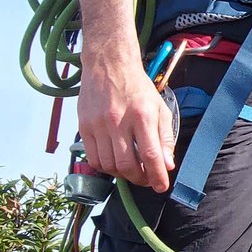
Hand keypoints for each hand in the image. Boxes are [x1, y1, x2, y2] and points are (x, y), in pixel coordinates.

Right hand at [77, 60, 175, 192]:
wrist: (109, 64)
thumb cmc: (138, 88)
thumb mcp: (160, 108)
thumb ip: (165, 138)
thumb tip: (167, 165)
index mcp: (142, 115)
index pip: (151, 155)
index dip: (157, 176)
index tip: (161, 187)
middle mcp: (119, 121)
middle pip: (127, 165)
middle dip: (140, 179)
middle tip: (147, 179)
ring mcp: (99, 124)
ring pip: (109, 165)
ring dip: (123, 175)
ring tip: (133, 171)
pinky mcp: (84, 126)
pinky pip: (93, 158)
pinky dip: (106, 168)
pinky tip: (115, 163)